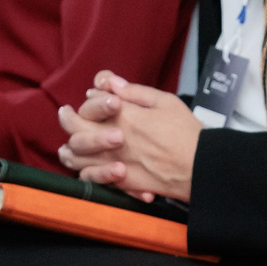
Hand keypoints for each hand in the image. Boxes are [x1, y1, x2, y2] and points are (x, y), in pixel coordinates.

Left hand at [56, 71, 200, 201]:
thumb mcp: (166, 102)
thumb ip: (136, 92)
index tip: (94, 95)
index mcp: (125, 116)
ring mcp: (114, 162)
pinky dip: (85, 173)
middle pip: (76, 129)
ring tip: (68, 145)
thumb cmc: (187, 133)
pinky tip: (84, 168)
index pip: (93, 103)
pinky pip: (92, 179)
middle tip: (66, 114)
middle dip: (68, 119)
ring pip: (77, 157)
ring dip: (70, 149)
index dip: (92, 98)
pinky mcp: (120, 182)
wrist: (200, 168)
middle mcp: (114, 139)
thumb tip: (112, 83)